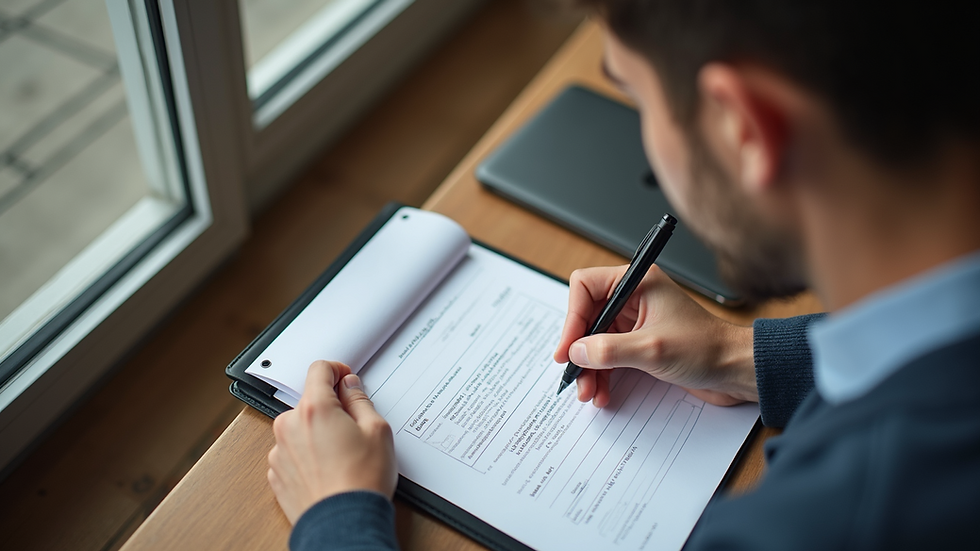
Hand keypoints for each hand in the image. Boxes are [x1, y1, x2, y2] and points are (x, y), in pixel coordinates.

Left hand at [267, 360, 396, 523]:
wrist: (343, 524)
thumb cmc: (361, 482)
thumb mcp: (377, 431)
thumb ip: (360, 401)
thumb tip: (350, 388)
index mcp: (314, 409)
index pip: (319, 370)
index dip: (336, 370)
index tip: (345, 379)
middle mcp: (289, 426)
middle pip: (309, 402)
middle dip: (330, 408)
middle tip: (353, 427)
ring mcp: (279, 451)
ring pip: (300, 428)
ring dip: (317, 433)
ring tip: (342, 455)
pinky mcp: (277, 474)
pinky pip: (292, 452)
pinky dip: (308, 455)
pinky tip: (328, 469)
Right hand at [554, 265, 756, 407]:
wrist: (736, 370)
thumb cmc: (707, 349)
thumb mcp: (652, 350)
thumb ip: (609, 350)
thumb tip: (576, 351)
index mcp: (638, 282)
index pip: (585, 287)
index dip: (572, 318)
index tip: (567, 348)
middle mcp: (634, 297)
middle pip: (587, 317)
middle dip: (578, 349)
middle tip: (574, 375)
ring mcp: (636, 320)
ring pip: (595, 340)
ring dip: (589, 367)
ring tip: (588, 392)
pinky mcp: (640, 342)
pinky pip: (609, 355)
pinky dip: (602, 373)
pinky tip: (602, 392)